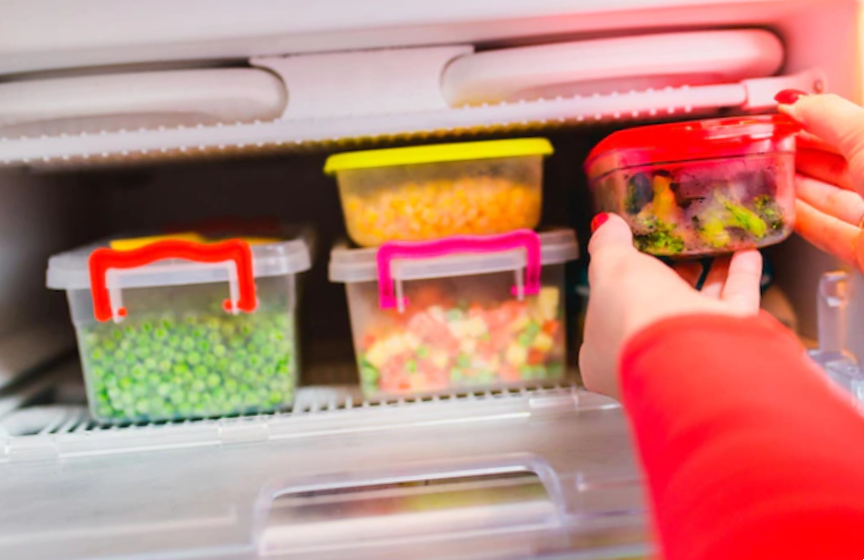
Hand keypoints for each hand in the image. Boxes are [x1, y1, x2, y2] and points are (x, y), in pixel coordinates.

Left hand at [579, 214, 762, 399]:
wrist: (686, 353)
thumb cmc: (633, 315)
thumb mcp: (610, 268)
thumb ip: (608, 245)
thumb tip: (607, 225)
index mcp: (601, 351)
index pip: (607, 313)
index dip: (616, 284)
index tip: (630, 256)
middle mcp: (645, 356)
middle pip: (657, 308)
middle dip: (670, 274)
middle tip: (676, 247)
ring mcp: (687, 354)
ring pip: (699, 306)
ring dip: (711, 272)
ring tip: (714, 243)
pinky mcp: (726, 346)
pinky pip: (735, 306)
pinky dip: (742, 277)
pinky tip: (747, 252)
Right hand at [775, 91, 863, 269]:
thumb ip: (827, 114)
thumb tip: (795, 103)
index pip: (852, 129)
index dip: (816, 119)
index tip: (785, 116)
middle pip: (840, 165)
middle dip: (803, 154)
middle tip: (771, 145)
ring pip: (832, 198)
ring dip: (798, 186)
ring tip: (770, 174)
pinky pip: (828, 232)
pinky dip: (803, 220)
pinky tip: (785, 209)